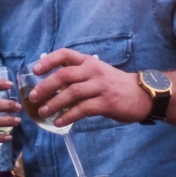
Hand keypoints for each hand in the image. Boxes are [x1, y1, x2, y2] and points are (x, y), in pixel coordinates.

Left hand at [28, 49, 151, 127]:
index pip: (64, 54)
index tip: (35, 70)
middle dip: (45, 86)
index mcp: (88, 61)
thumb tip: (50, 83)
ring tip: (42, 112)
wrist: (142, 94)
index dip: (48, 61)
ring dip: (54, 103)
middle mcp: (93, 71)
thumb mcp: (96, 72)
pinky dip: (68, 116)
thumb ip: (77, 74)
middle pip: (64, 75)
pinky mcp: (106, 103)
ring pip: (72, 93)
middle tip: (33, 97)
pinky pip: (83, 109)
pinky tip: (59, 122)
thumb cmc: (114, 84)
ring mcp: (100, 86)